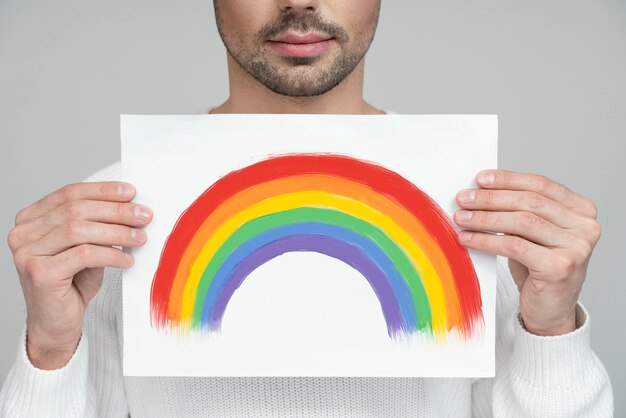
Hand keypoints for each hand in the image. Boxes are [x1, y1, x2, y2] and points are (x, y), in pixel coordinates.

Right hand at [7, 182, 152, 368]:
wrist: (57, 324)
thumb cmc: (72, 284)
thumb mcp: (86, 246)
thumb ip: (98, 224)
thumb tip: (131, 206)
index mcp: (32, 219)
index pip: (70, 194)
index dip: (103, 191)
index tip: (131, 192)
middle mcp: (23, 233)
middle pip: (76, 210)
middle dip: (116, 211)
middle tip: (144, 216)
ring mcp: (27, 253)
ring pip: (79, 230)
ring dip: (117, 232)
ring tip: (140, 238)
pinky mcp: (39, 273)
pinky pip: (84, 254)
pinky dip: (111, 255)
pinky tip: (127, 260)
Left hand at [453, 169, 600, 335]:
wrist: (551, 311)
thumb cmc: (539, 269)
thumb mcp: (532, 233)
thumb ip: (518, 210)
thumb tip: (480, 190)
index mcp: (582, 210)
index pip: (541, 185)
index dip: (508, 180)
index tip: (480, 179)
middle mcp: (586, 227)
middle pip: (530, 202)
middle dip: (492, 198)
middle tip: (464, 198)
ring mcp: (577, 248)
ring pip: (521, 222)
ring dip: (485, 218)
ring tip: (461, 218)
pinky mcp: (560, 267)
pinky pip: (514, 246)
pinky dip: (486, 240)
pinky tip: (468, 238)